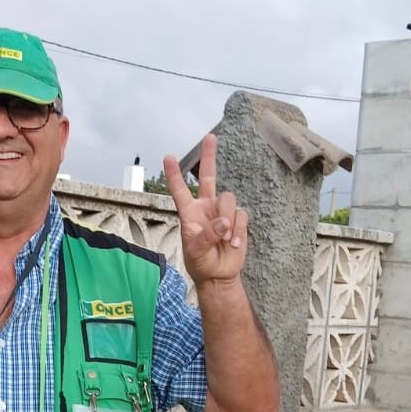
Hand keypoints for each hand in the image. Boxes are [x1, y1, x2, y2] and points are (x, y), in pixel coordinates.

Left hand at [163, 133, 247, 285]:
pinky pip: (241, 215)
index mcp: (189, 213)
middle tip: (210, 136)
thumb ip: (207, 235)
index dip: (174, 174)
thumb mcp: (196, 251)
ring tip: (223, 240)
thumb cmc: (200, 263)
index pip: (180, 190)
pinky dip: (238, 231)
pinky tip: (233, 244)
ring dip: (227, 221)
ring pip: (228, 199)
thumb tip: (223, 221)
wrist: (218, 275)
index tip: (168, 157)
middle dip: (210, 156)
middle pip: (209, 177)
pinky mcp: (238, 220)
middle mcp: (206, 207)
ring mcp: (222, 212)